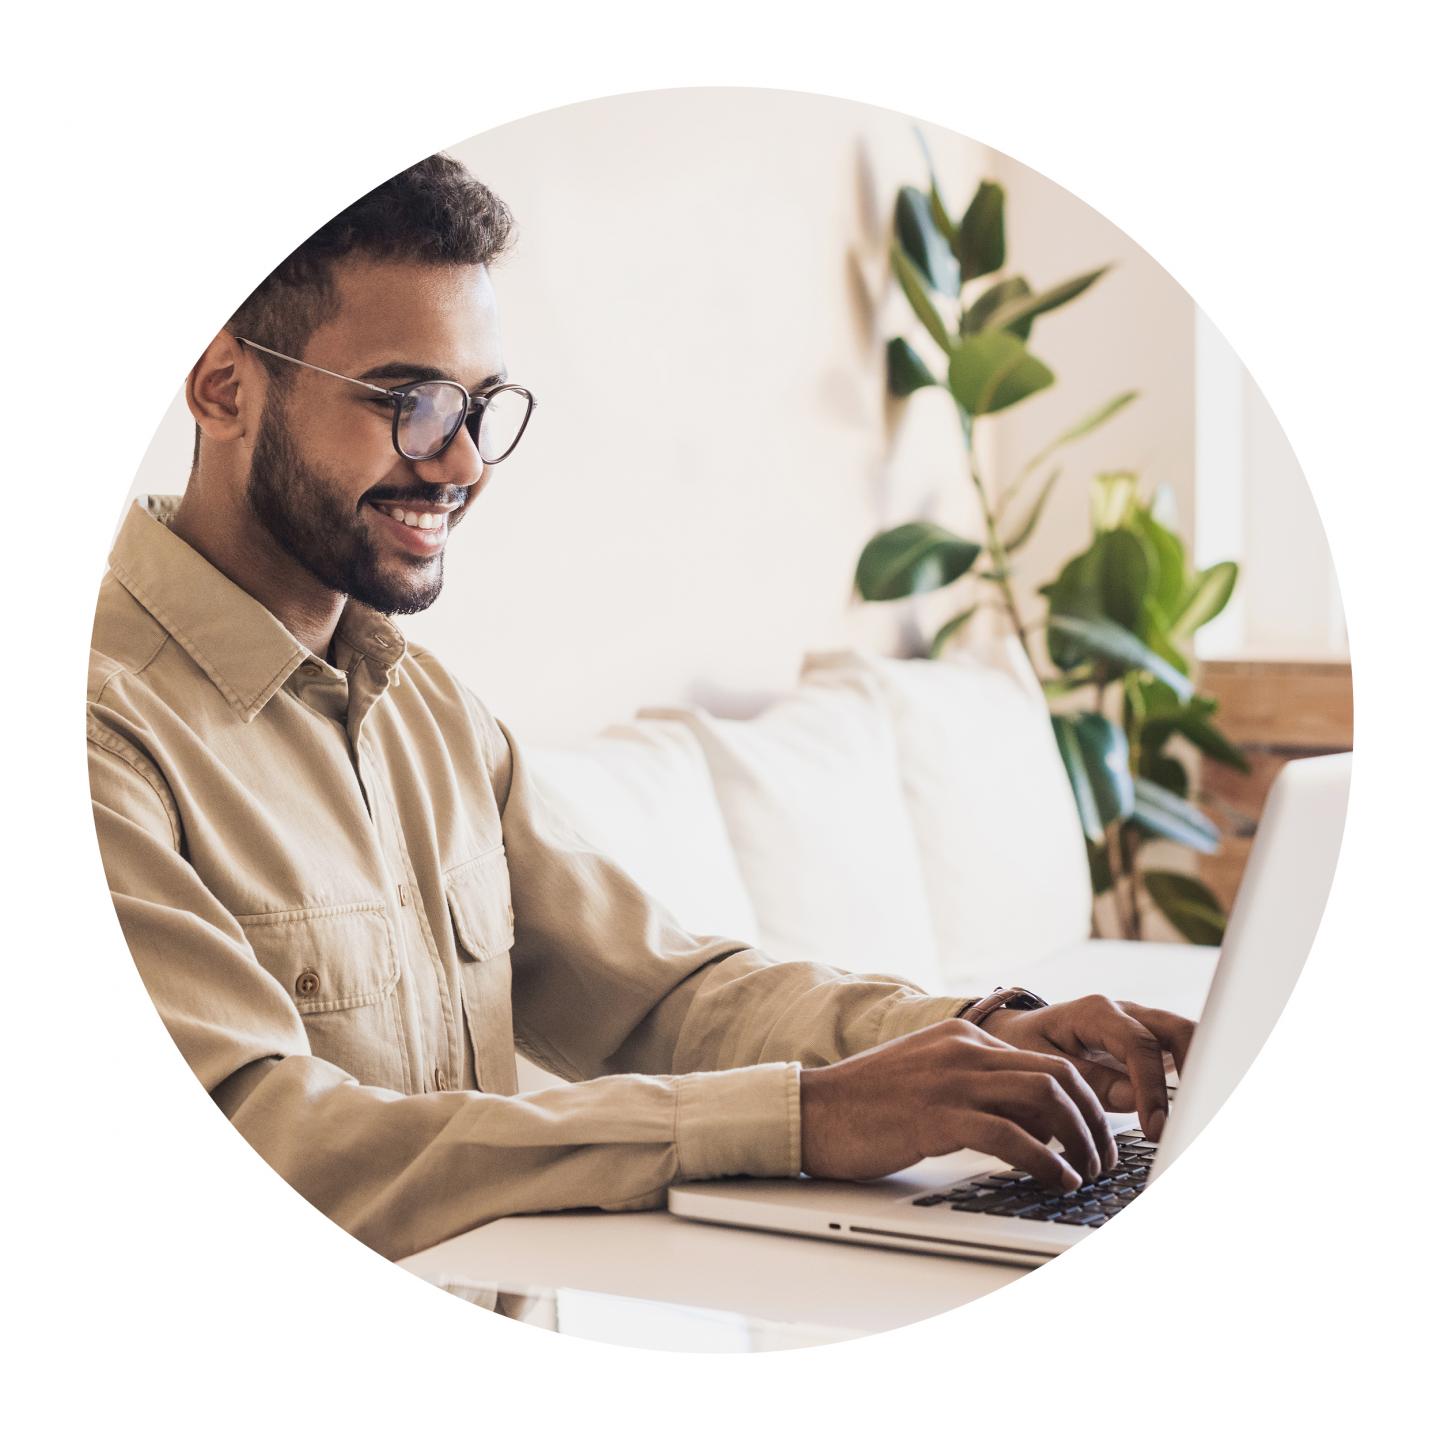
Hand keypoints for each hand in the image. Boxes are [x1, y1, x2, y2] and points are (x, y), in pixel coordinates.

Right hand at [799, 1019, 1116, 1190]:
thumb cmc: (864, 1105)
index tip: (1093, 1136)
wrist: (811, 1111)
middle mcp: (963, 1050)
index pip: (1044, 1061)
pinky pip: (1012, 1136)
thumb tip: (1028, 1122)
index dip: (1081, 1102)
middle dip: (1092, 1121)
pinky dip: (1046, 1161)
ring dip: (1079, 1142)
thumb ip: (972, 1086)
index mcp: (962, 1038)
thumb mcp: (926, 1078)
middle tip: (1104, 1159)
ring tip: (1088, 1173)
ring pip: (1045, 1100)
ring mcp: (951, 1080)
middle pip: (1057, 1076)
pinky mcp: (938, 1116)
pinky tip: (1057, 1180)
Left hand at [979, 995, 1193, 1141]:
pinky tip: (1198, 1110)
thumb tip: (1134, 1100)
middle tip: (1196, 1118)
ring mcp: (1142, 1024)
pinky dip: (1195, 1077)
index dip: (1151, 1088)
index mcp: (1095, 1012)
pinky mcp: (1150, 1042)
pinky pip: (1182, 1053)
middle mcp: (1126, 1012)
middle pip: (1179, 1030)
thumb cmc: (1025, 1046)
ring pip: (1188, 1039)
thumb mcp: (1041, 1063)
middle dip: (1198, 1070)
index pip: (1139, 1046)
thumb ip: (1087, 1080)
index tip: (1155, 1129)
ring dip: (1202, 1073)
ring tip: (1202, 1116)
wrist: (1019, 1032)